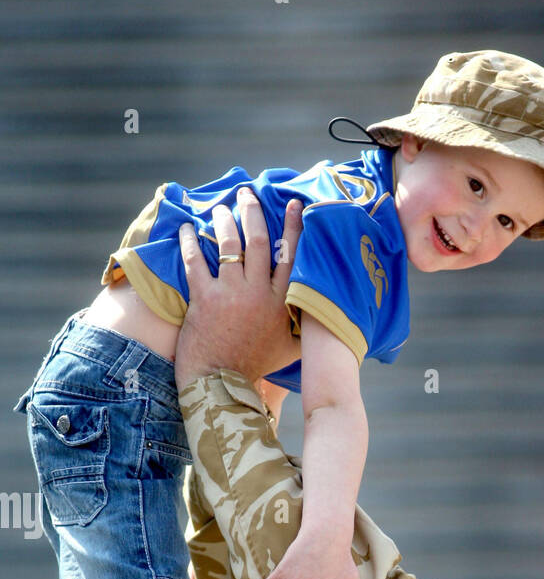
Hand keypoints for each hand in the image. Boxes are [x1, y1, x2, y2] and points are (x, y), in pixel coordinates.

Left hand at [175, 190, 302, 389]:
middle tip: (248, 194)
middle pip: (259, 242)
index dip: (293, 228)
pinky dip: (191, 242)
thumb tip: (319, 309)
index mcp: (282, 303)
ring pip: (229, 246)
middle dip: (254, 212)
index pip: (291, 256)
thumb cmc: (257, 367)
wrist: (222, 384)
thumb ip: (302, 324)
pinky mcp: (204, 298)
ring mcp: (231, 294)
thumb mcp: (290, 348)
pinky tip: (189, 229)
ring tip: (222, 209)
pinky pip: (196, 261)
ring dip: (225, 222)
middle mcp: (258, 294)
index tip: (294, 206)